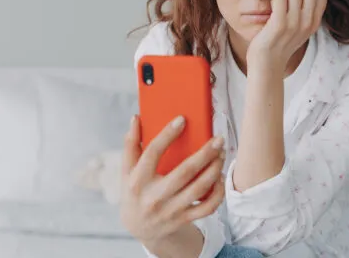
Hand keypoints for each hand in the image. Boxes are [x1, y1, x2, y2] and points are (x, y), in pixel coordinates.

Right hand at [119, 115, 225, 244]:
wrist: (140, 228)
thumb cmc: (135, 191)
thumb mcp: (127, 170)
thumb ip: (131, 144)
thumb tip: (136, 118)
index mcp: (137, 180)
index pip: (153, 153)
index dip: (167, 134)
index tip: (182, 120)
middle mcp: (154, 196)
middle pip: (185, 171)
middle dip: (205, 153)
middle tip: (218, 139)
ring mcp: (170, 210)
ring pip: (199, 189)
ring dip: (214, 169)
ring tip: (221, 154)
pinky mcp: (183, 219)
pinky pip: (207, 207)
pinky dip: (218, 193)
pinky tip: (219, 178)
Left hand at [248, 0, 326, 69]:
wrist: (267, 64)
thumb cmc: (279, 44)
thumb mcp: (300, 31)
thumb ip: (307, 14)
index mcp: (314, 23)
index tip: (296, 4)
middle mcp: (307, 23)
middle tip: (287, 4)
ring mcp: (294, 24)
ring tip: (278, 9)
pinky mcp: (279, 25)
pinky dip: (274, 2)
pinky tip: (271, 13)